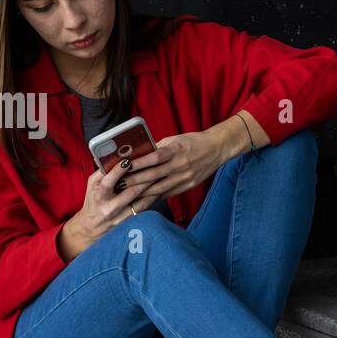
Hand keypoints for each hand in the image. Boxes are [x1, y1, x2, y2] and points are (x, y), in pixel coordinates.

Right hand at [60, 153, 156, 259]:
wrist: (91, 227)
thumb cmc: (93, 200)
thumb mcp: (91, 185)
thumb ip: (101, 172)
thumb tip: (112, 156)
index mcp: (99, 195)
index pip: (109, 181)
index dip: (118, 171)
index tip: (128, 160)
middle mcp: (110, 207)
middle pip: (130, 191)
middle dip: (144, 178)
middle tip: (155, 166)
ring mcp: (120, 216)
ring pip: (140, 201)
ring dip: (152, 189)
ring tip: (160, 177)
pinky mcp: (129, 222)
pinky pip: (143, 209)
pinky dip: (151, 199)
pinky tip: (159, 190)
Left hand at [117, 125, 234, 203]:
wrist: (216, 149)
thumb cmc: (193, 141)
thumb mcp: (175, 139)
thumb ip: (158, 147)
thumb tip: (139, 153)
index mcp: (176, 150)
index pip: (154, 158)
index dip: (139, 163)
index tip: (124, 166)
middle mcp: (180, 165)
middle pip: (154, 175)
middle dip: (135, 180)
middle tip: (119, 184)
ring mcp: (185, 177)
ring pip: (159, 188)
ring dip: (142, 192)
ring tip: (128, 194)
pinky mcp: (188, 186)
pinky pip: (168, 193)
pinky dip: (155, 196)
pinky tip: (143, 198)